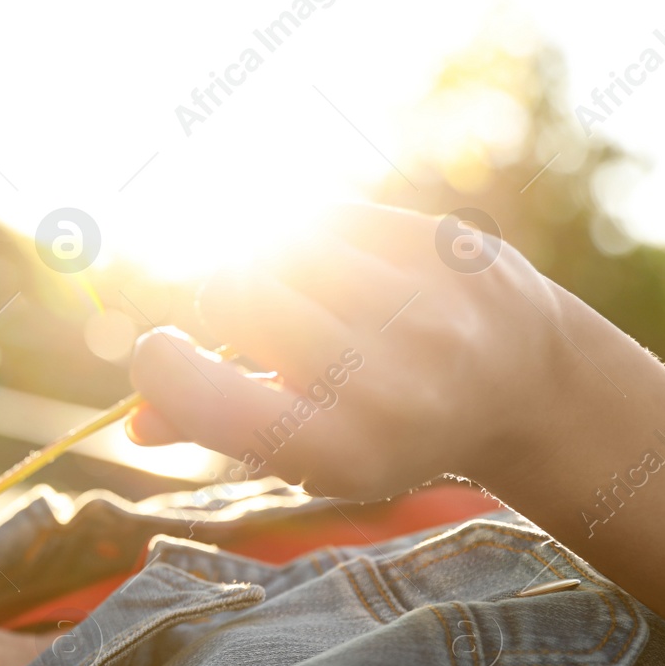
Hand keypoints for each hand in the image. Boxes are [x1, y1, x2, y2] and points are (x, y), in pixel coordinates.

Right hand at [125, 203, 571, 499]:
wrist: (530, 386)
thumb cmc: (392, 427)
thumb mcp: (312, 451)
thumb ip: (220, 431)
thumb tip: (134, 422)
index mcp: (337, 450)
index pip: (199, 395)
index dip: (159, 367)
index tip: (164, 354)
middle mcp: (381, 381)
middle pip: (232, 296)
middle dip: (225, 305)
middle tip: (254, 327)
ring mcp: (417, 306)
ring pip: (272, 247)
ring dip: (267, 268)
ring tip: (300, 294)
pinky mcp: (438, 244)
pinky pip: (321, 214)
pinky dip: (310, 238)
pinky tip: (341, 266)